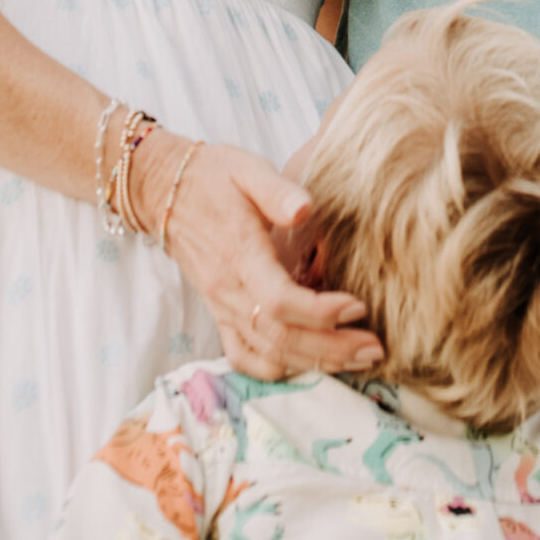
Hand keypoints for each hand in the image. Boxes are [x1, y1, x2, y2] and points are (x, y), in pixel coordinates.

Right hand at [145, 135, 383, 381]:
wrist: (165, 191)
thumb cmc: (213, 177)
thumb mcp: (248, 169)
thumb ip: (278, 190)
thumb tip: (306, 209)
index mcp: (239, 253)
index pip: (279, 301)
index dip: (321, 313)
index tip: (359, 306)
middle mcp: (228, 289)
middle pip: (280, 337)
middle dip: (331, 349)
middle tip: (373, 348)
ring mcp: (220, 306)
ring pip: (267, 352)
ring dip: (314, 363)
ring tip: (357, 360)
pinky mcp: (218, 312)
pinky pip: (242, 355)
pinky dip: (275, 370)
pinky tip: (307, 367)